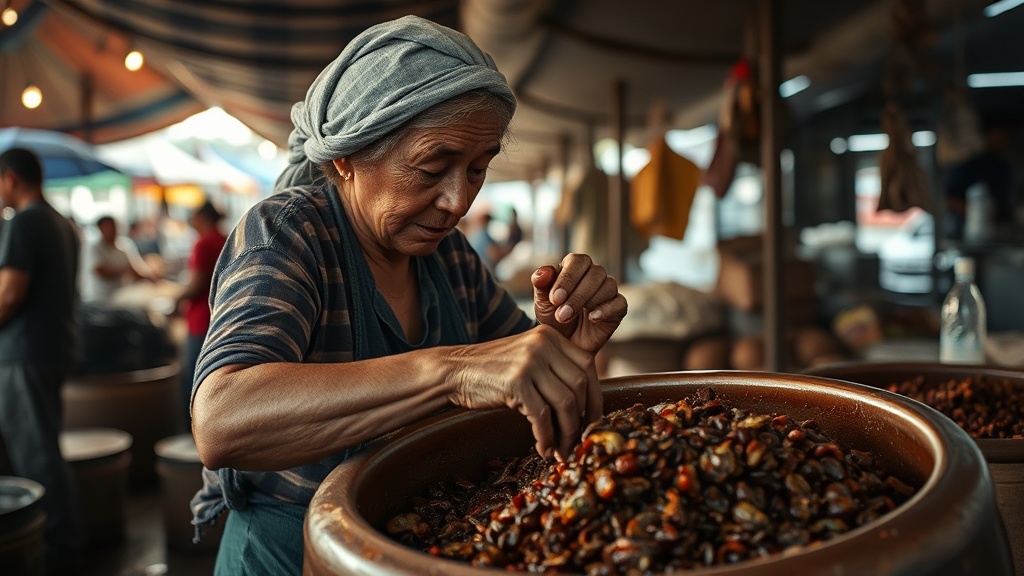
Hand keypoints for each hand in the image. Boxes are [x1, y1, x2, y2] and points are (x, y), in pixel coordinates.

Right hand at [447, 325, 601, 460]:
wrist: (454, 371)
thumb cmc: (493, 372)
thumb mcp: (528, 359)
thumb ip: (555, 370)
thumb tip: (587, 406)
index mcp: (550, 336)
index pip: (587, 366)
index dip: (595, 397)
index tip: (593, 421)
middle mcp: (543, 344)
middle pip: (580, 386)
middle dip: (583, 419)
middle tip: (578, 441)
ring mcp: (529, 361)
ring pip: (565, 403)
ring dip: (566, 433)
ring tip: (561, 450)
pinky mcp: (516, 381)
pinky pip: (541, 416)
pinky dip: (546, 437)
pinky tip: (543, 448)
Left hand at [532, 254, 626, 353]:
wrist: (563, 342)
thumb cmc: (553, 317)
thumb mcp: (542, 302)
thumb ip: (541, 285)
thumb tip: (543, 273)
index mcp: (575, 266)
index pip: (577, 261)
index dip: (567, 279)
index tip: (554, 299)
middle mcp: (594, 274)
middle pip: (595, 273)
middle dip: (577, 295)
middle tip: (561, 315)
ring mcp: (608, 290)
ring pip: (608, 286)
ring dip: (588, 302)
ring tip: (568, 318)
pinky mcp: (618, 307)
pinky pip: (620, 302)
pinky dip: (606, 309)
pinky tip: (592, 318)